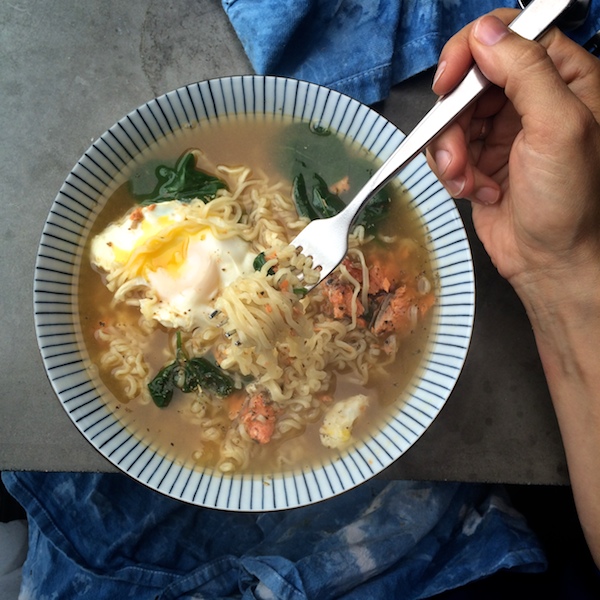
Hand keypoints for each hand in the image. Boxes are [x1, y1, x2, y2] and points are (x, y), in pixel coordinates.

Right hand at [426, 10, 599, 302]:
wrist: (549, 262)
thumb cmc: (569, 202)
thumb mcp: (557, 127)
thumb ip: (525, 71)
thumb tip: (484, 32)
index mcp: (564, 79)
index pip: (510, 35)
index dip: (473, 50)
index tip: (449, 80)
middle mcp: (531, 99)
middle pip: (471, 78)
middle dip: (454, 118)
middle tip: (456, 149)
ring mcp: (503, 130)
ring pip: (452, 116)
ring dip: (450, 151)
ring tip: (466, 179)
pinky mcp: (480, 158)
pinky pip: (447, 148)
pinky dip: (451, 171)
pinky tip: (472, 190)